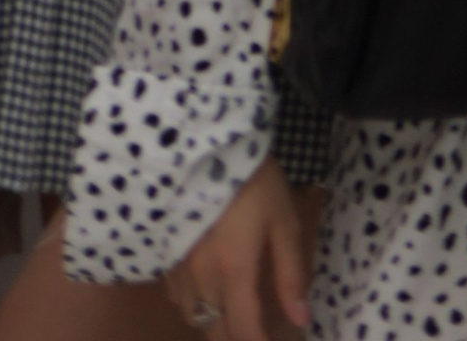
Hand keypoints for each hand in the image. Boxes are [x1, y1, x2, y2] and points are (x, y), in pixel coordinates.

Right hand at [167, 161, 312, 335]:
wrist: (206, 146)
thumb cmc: (254, 181)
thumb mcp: (284, 221)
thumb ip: (291, 273)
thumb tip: (301, 318)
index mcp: (234, 271)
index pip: (244, 329)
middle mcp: (201, 279)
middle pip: (216, 327)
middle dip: (235, 335)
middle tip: (254, 328)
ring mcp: (178, 268)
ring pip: (194, 315)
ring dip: (213, 320)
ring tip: (233, 310)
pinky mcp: (166, 255)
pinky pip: (178, 295)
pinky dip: (195, 301)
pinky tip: (209, 286)